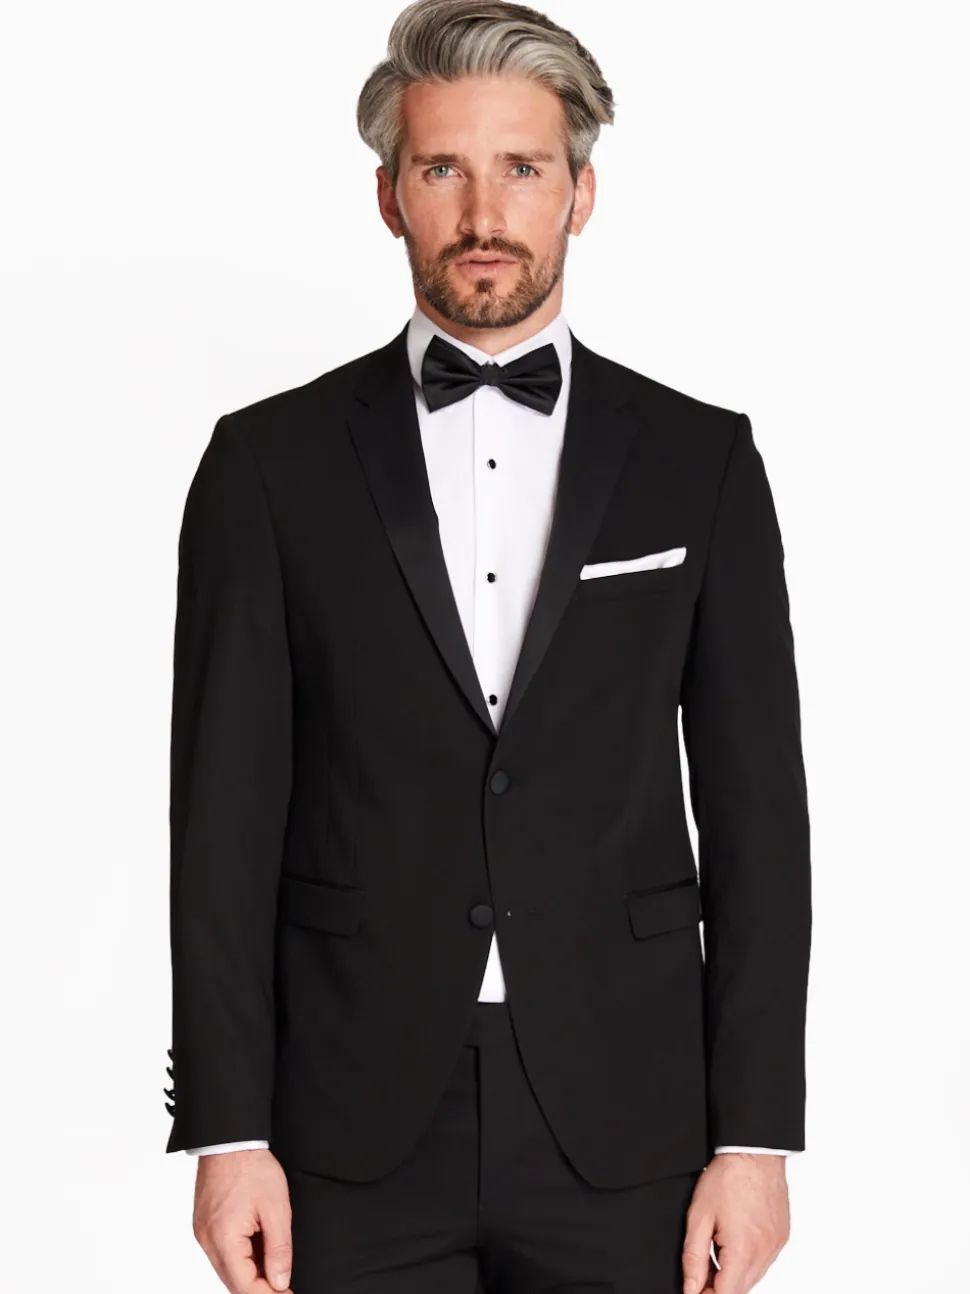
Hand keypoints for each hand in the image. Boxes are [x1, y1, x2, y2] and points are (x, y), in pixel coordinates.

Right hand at [192, 1148, 293, 1293]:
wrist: (230, 1139)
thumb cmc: (251, 1167)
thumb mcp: (277, 1208)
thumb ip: (279, 1249)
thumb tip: (280, 1282)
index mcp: (224, 1240)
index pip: (245, 1286)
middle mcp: (208, 1242)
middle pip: (233, 1282)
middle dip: (259, 1288)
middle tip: (285, 1287)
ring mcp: (203, 1234)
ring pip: (227, 1269)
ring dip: (250, 1274)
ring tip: (276, 1269)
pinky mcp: (204, 1225)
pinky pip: (222, 1253)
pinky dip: (240, 1258)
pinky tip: (258, 1252)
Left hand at [681, 1153, 789, 1293]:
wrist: (754, 1152)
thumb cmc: (727, 1177)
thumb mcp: (699, 1216)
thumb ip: (694, 1257)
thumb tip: (691, 1287)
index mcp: (743, 1251)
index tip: (695, 1289)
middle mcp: (764, 1254)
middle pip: (740, 1289)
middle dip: (719, 1286)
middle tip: (701, 1269)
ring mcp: (776, 1246)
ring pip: (753, 1277)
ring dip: (733, 1274)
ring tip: (716, 1248)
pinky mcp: (781, 1238)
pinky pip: (764, 1261)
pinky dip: (748, 1260)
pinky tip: (735, 1240)